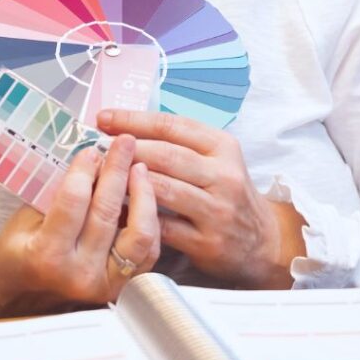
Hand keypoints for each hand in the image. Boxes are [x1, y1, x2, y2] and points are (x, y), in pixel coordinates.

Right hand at [0, 135, 159, 318]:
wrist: (23, 293)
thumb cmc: (21, 248)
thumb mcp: (29, 215)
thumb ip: (60, 191)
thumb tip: (92, 155)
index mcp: (47, 254)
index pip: (73, 202)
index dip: (85, 170)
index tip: (92, 148)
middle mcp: (79, 273)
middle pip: (108, 213)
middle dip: (118, 171)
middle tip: (124, 142)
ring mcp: (105, 284)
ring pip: (140, 235)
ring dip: (143, 195)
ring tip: (139, 167)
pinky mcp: (123, 287)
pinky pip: (149, 250)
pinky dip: (150, 220)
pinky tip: (146, 196)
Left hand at [97, 110, 305, 288]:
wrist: (263, 241)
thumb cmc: (226, 191)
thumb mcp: (215, 157)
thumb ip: (177, 142)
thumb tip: (123, 127)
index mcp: (222, 147)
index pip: (172, 125)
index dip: (133, 119)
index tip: (103, 117)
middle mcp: (223, 176)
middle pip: (165, 155)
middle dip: (126, 149)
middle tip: (96, 146)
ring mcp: (216, 211)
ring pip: (161, 189)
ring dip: (126, 181)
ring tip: (100, 174)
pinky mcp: (207, 242)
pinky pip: (161, 226)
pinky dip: (134, 217)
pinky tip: (113, 210)